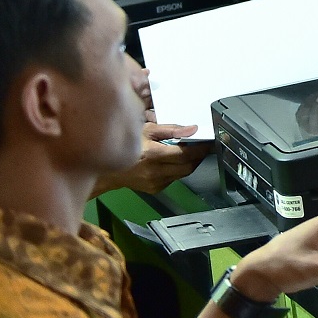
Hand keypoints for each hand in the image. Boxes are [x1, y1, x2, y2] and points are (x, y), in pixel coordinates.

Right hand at [92, 123, 208, 196]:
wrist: (108, 170)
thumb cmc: (126, 145)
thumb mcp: (147, 129)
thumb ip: (171, 129)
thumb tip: (193, 129)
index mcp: (153, 155)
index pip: (186, 154)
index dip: (201, 148)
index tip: (208, 141)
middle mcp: (155, 171)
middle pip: (188, 166)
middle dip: (198, 156)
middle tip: (202, 146)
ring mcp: (155, 182)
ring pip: (183, 174)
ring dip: (189, 163)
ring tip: (187, 151)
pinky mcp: (156, 189)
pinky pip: (174, 178)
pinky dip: (178, 169)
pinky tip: (172, 161)